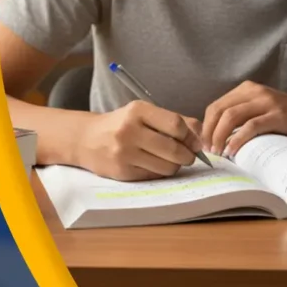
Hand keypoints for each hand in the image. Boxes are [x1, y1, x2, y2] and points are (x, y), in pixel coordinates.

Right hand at [75, 101, 203, 180]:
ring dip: (175, 166)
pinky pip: (154, 176)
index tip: (195, 143)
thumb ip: (173, 120)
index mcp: (137, 111)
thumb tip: (200, 134)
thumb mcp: (143, 113)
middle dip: (188, 156)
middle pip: (174, 149)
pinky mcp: (122, 171)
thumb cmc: (120, 125)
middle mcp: (129, 130)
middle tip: (188, 156)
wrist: (85, 139)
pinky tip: (153, 164)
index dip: (191, 137)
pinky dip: (160, 172)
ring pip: (167, 167)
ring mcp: (124, 152)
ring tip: (168, 160)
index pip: (176, 124)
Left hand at [201, 81, 286, 157]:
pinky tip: (232, 151)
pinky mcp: (278, 115)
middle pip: (219, 110)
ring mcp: (266, 102)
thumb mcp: (261, 110)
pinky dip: (237, 139)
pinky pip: (250, 126)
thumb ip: (242, 115)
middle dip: (209, 132)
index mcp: (247, 89)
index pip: (216, 106)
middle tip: (207, 150)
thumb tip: (215, 135)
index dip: (206, 125)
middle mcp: (254, 91)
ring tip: (218, 152)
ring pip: (231, 117)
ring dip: (220, 136)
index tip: (203, 143)